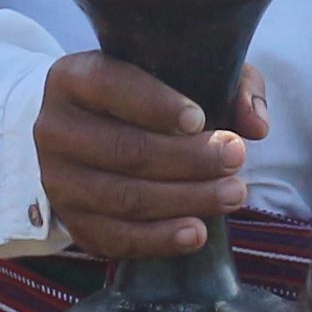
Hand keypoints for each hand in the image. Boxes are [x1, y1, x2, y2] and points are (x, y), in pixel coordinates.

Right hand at [36, 49, 268, 261]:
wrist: (88, 132)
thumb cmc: (145, 96)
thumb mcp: (181, 72)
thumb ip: (227, 85)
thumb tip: (256, 124)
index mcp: (73, 79)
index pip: (110, 86)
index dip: (156, 104)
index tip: (200, 119)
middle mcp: (55, 129)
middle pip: (125, 150)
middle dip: (187, 159)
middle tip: (235, 157)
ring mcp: (58, 180)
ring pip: (125, 197)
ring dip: (185, 199)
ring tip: (233, 193)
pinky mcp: (72, 221)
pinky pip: (116, 238)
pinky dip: (160, 239)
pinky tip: (197, 233)